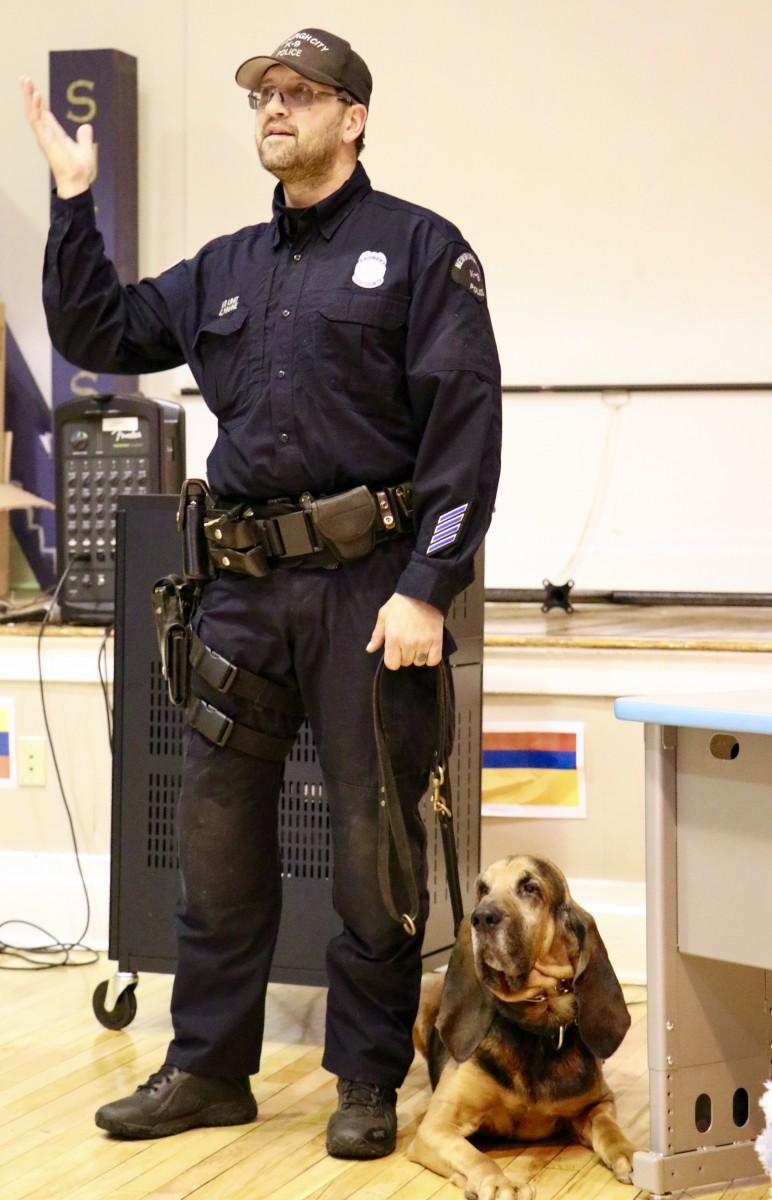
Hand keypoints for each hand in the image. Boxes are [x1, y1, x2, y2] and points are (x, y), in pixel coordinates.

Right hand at [20, 76, 94, 197]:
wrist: (77, 181)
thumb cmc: (79, 169)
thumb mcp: (85, 148)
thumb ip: (84, 137)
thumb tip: (86, 127)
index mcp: (55, 134)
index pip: (43, 113)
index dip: (38, 101)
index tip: (33, 87)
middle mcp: (47, 133)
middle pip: (35, 109)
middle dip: (29, 93)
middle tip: (24, 78)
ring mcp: (44, 136)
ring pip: (32, 112)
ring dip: (29, 96)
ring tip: (26, 81)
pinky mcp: (44, 139)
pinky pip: (37, 120)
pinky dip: (35, 107)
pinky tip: (35, 95)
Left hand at [366, 593, 443, 670]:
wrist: (422, 593)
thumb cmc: (400, 604)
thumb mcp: (384, 616)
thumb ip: (377, 635)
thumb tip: (370, 649)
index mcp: (393, 639)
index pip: (392, 664)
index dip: (393, 659)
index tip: (395, 651)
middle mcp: (408, 644)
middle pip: (406, 663)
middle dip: (404, 655)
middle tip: (407, 643)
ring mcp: (423, 643)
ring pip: (419, 662)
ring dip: (417, 656)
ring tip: (418, 644)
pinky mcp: (436, 641)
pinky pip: (433, 660)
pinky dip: (430, 658)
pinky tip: (428, 650)